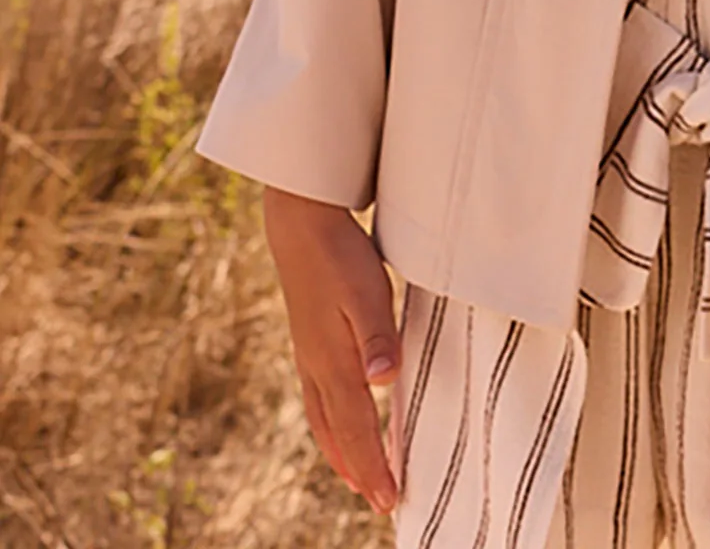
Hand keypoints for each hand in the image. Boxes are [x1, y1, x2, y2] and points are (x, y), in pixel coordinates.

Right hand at [262, 185, 402, 515]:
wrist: (300, 224)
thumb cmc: (340, 255)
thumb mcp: (367, 291)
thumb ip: (377, 336)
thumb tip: (384, 381)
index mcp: (333, 361)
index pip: (358, 428)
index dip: (374, 466)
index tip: (390, 500)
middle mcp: (316, 367)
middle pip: (340, 434)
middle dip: (361, 470)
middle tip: (381, 503)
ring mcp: (309, 355)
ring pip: (325, 420)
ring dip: (343, 453)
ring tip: (356, 479)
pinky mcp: (308, 341)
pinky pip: (318, 399)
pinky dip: (330, 425)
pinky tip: (336, 422)